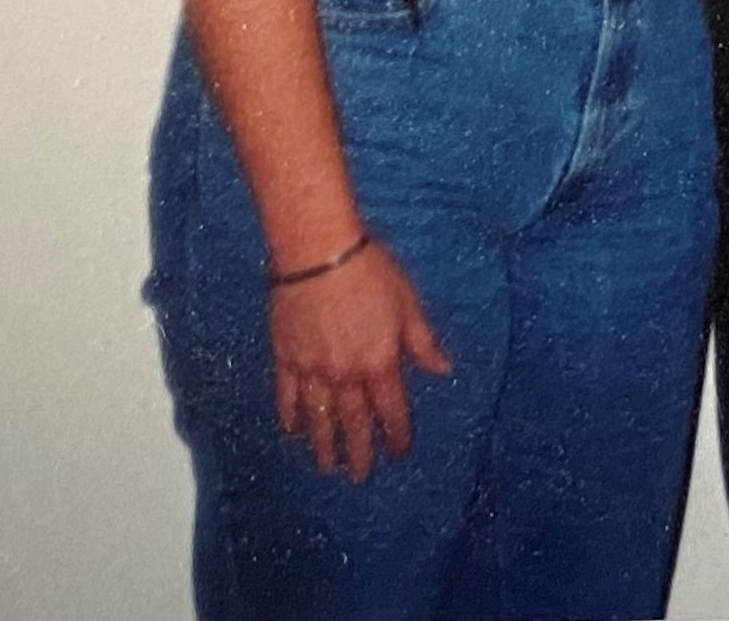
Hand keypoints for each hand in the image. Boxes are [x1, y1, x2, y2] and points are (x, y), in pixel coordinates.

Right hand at [271, 239, 451, 481]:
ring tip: (327, 467)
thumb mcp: (407, 302)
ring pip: (319, 419)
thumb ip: (422, 341)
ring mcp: (312, 369)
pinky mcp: (286, 358)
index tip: (399, 452)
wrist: (318, 252)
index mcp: (379, 361)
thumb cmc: (370, 270)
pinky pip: (287, 398)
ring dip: (324, 446)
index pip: (391, 410)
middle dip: (359, 452)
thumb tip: (443, 369)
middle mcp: (345, 374)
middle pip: (353, 423)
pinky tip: (294, 432)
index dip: (397, 434)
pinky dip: (291, 418)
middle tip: (360, 476)